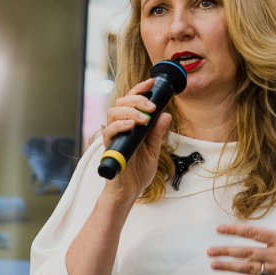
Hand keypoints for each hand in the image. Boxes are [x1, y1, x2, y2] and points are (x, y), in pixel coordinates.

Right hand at [100, 78, 170, 202]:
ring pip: (113, 112)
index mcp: (130, 125)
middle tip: (151, 106)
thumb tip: (166, 115)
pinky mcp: (109, 147)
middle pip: (121, 102)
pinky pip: (109, 131)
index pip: (131, 101)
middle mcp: (119, 127)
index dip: (140, 89)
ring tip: (144, 118)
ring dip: (130, 111)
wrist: (129, 191)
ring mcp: (113, 136)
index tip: (151, 82)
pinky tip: (131, 125)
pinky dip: (120, 125)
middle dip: (137, 99)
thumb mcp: (153, 150)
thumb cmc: (138, 171)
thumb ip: (158, 133)